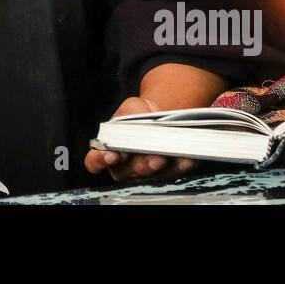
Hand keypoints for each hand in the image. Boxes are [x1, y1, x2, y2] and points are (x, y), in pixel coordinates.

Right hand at [84, 96, 199, 181]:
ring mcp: (145, 174)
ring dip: (164, 167)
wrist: (159, 119)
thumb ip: (132, 113)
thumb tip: (142, 121)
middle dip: (142, 164)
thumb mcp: (132, 107)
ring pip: (153, 176)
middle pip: (128, 172)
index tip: (110, 155)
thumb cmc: (139, 114)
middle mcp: (124, 167)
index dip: (100, 160)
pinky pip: (174, 174)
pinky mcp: (166, 175)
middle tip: (154, 157)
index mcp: (108, 151)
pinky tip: (189, 157)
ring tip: (172, 155)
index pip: (95, 161)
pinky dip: (182, 165)